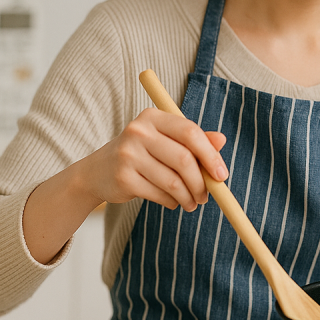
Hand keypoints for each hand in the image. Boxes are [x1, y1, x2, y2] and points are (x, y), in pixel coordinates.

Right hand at [83, 108, 227, 211]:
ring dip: (188, 197)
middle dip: (201, 182)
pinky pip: (159, 194)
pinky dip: (172, 202)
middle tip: (207, 195)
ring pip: (173, 181)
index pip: (190, 132)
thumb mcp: (165, 140)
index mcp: (153, 117)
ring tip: (193, 203)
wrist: (97, 172)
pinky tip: (173, 202)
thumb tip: (222, 140)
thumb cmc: (141, 153)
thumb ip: (192, 139)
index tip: (222, 175)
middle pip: (183, 159)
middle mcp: (138, 131)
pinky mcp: (123, 178)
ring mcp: (128, 155)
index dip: (210, 155)